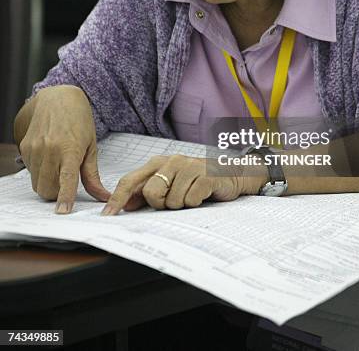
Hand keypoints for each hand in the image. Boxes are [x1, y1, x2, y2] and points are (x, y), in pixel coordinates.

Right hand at [14, 85, 110, 213]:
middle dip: (56, 194)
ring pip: (37, 184)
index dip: (65, 197)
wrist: (57, 98)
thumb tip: (103, 196)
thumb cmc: (79, 121)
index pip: (66, 179)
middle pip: (47, 189)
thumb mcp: (91, 146)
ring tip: (59, 166)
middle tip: (66, 184)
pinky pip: (31, 172)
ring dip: (48, 184)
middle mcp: (49, 149)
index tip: (63, 210)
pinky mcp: (24, 148)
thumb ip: (93, 175)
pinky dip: (40, 172)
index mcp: (70, 149)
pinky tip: (49, 157)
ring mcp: (34, 149)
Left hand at [101, 154, 265, 214]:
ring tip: (191, 196)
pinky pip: (190, 200)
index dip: (118, 198)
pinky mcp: (206, 176)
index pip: (131, 180)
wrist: (232, 174)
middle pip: (151, 193)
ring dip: (181, 205)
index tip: (108, 215)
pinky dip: (195, 203)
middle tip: (175, 200)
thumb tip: (124, 204)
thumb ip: (147, 193)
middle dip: (161, 204)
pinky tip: (202, 196)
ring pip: (171, 201)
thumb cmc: (198, 181)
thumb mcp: (171, 184)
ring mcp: (190, 167)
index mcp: (159, 163)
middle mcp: (172, 161)